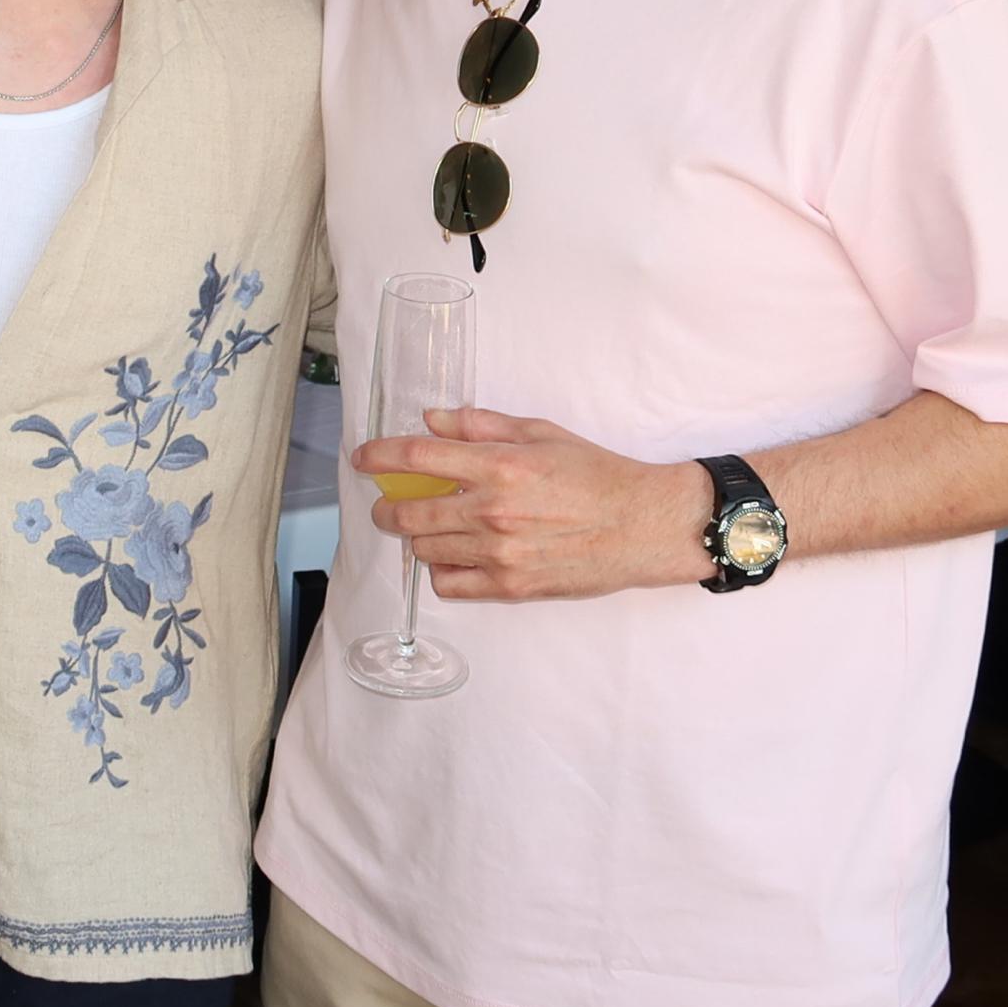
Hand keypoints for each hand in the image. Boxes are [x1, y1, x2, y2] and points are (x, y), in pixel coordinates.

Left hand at [357, 408, 709, 601]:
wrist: (644, 525)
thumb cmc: (596, 474)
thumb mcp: (540, 433)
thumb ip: (480, 426)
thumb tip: (431, 420)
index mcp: (499, 466)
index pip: (418, 457)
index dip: (380, 456)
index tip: (363, 458)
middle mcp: (492, 511)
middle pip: (409, 512)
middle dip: (389, 505)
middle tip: (390, 502)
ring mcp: (500, 554)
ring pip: (425, 549)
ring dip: (418, 536)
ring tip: (433, 526)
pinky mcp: (511, 586)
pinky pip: (450, 584)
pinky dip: (443, 570)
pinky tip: (456, 556)